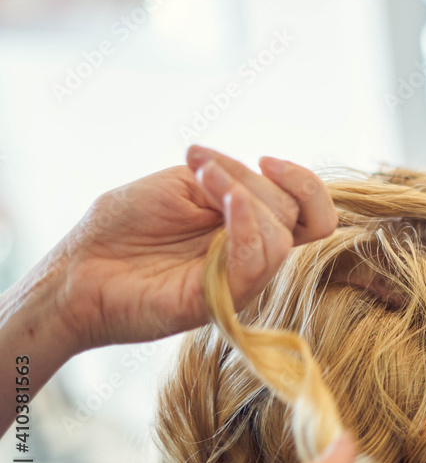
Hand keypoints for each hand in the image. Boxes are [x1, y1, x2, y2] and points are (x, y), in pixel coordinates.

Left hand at [57, 145, 336, 351]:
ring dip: (248, 198)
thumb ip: (229, 180)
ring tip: (203, 182)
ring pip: (282, 239)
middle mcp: (253, 256)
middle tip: (205, 170)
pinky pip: (255, 264)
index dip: (304, 183)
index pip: (311, 213)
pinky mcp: (221, 301)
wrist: (78, 268)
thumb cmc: (123, 225)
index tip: (267, 160)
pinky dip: (247, 227)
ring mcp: (239, 281)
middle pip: (299, 216)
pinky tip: (221, 204)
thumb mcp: (185, 184)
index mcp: (250, 228)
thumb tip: (262, 177)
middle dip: (255, 180)